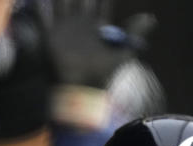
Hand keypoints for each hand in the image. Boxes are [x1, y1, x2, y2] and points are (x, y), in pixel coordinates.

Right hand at [40, 0, 154, 89]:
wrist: (82, 90)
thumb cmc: (103, 74)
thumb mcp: (123, 51)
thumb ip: (134, 33)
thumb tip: (151, 17)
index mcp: (97, 26)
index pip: (100, 3)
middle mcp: (80, 25)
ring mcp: (64, 29)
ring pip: (62, 4)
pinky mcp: (50, 37)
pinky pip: (43, 17)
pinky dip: (41, 7)